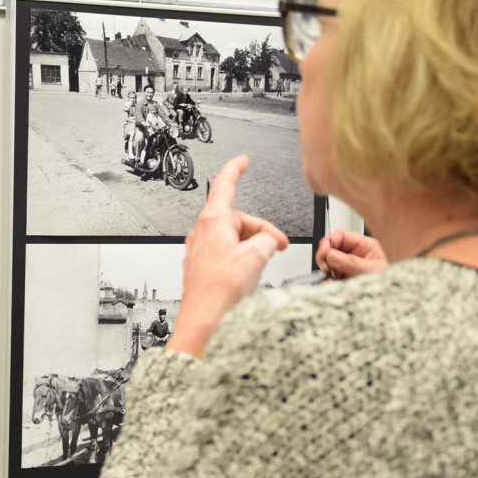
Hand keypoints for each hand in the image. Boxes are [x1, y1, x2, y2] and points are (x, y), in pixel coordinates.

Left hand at [167, 155, 288, 358]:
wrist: (203, 317)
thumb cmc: (220, 289)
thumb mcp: (256, 256)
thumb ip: (266, 240)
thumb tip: (268, 240)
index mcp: (213, 220)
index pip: (225, 184)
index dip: (236, 169)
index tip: (243, 160)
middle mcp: (202, 231)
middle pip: (237, 219)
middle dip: (259, 230)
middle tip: (277, 246)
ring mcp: (200, 249)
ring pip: (232, 238)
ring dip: (250, 247)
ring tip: (260, 266)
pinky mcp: (201, 265)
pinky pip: (225, 253)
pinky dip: (240, 258)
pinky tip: (247, 275)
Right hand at [316, 229, 387, 279]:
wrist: (391, 301)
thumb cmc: (388, 284)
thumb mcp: (370, 270)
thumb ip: (351, 262)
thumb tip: (331, 254)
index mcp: (364, 246)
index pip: (341, 236)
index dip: (329, 241)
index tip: (325, 252)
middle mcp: (354, 254)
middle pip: (331, 248)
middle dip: (325, 256)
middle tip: (326, 267)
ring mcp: (347, 266)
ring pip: (328, 262)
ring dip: (325, 270)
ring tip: (331, 278)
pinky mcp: (343, 278)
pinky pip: (329, 276)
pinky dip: (326, 280)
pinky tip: (331, 283)